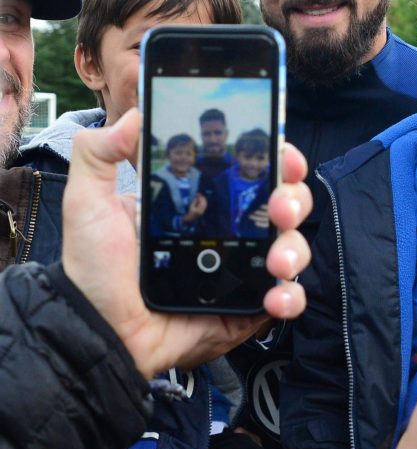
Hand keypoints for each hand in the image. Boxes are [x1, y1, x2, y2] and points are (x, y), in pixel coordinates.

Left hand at [62, 108, 311, 377]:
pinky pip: (286, 298)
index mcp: (201, 202)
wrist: (98, 333)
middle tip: (279, 206)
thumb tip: (134, 115)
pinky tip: (274, 297)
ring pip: (293, 247)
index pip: (250, 171)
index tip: (282, 153)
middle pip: (284, 203)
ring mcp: (242, 270)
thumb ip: (99, 153)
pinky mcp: (246, 309)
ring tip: (275, 261)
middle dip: (294, 198)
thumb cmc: (95, 270)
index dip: (276, 158)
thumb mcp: (89, 203)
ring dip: (294, 248)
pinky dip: (291, 295)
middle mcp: (229, 232)